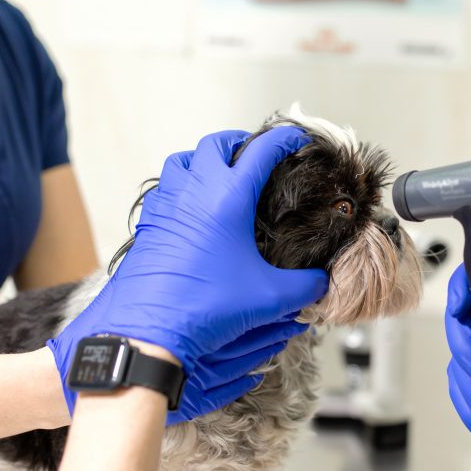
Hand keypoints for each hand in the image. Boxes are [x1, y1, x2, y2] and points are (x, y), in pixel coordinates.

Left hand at [48, 127, 328, 416]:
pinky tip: (192, 210)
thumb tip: (322, 283)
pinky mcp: (148, 225)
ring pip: (182, 160)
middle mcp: (194, 191)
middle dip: (239, 143)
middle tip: (257, 154)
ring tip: (221, 175)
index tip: (297, 140)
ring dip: (203, 159)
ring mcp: (166, 205)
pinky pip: (164, 190)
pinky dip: (181, 187)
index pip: (262, 150)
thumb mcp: (269, 297)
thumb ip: (305, 286)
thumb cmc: (206, 307)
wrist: (150, 330)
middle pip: (216, 144)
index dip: (285, 140)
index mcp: (228, 197)